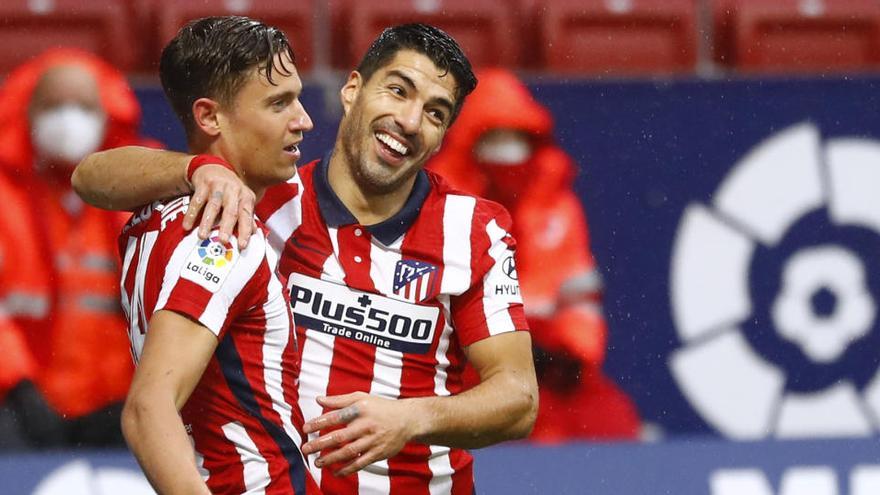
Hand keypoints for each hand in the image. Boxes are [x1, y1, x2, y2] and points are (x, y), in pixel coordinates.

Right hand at [183, 163, 255, 249]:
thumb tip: (254, 234)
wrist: (214, 168)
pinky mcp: (203, 184)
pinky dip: (191, 214)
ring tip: (202, 236)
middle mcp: (234, 191)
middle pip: (231, 211)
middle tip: (223, 241)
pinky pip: (196, 201)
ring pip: (213, 206)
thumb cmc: (231, 191)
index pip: (247, 215)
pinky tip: (187, 226)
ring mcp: (218, 186)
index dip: (245, 230)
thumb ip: (246, 217)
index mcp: (245, 197)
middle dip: (227, 226)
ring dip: (207, 222)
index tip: (242, 245)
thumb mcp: (242, 201)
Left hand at [301, 392, 421, 476]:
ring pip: (348, 452)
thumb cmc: (381, 407)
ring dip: (331, 458)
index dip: (319, 422)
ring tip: (318, 462)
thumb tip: (319, 400)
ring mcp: (373, 440)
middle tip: (306, 449)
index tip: (306, 428)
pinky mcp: (379, 453)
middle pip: (340, 436)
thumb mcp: (362, 397)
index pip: (336, 416)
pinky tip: (335, 472)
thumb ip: (339, 400)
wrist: (408, 419)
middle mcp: (366, 425)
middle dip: (320, 444)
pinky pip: (360, 463)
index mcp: (361, 409)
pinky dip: (347, 469)